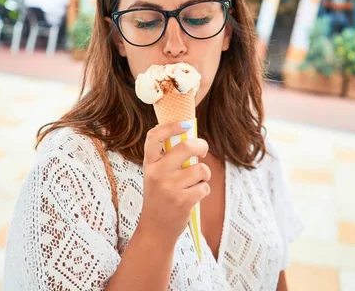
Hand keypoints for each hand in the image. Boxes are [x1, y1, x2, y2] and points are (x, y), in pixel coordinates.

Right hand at [138, 122, 210, 243]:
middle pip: (186, 147)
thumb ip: (168, 158)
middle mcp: (157, 173)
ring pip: (201, 169)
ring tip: (194, 183)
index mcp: (149, 164)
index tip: (186, 124)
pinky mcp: (183, 201)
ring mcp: (170, 187)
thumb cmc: (160, 197)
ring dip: (204, 175)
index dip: (171, 126)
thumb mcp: (156, 175)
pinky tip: (193, 197)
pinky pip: (204, 187)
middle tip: (202, 151)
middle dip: (201, 146)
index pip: (154, 136)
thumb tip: (190, 136)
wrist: (155, 229)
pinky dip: (203, 190)